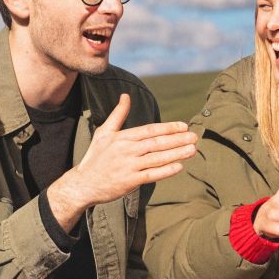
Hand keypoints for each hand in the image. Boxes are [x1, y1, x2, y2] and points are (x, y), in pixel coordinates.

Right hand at [45, 93, 196, 224]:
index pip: (149, 130)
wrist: (84, 183)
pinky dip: (165, 171)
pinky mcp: (129, 181)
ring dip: (176, 154)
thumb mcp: (104, 132)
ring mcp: (128, 166)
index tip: (184, 126)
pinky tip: (179, 167)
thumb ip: (118, 114)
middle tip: (195, 137)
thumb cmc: (96, 157)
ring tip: (193, 150)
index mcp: (122, 137)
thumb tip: (126, 95)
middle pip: (156, 143)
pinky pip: (151, 175)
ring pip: (157, 158)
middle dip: (177, 139)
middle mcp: (126, 150)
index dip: (167, 128)